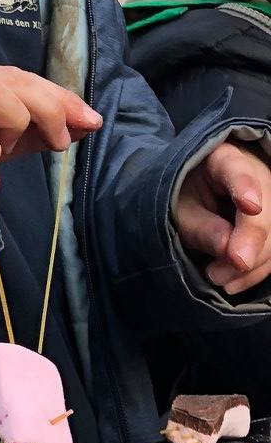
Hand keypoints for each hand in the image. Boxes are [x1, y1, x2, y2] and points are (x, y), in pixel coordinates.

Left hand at [175, 142, 270, 293]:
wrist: (193, 192)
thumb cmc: (183, 196)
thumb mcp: (180, 210)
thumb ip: (202, 228)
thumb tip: (230, 253)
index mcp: (224, 158)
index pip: (238, 171)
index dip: (245, 188)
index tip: (250, 206)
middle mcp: (257, 174)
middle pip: (265, 211)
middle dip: (248, 245)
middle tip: (217, 274)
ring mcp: (270, 200)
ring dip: (252, 265)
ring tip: (218, 279)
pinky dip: (255, 271)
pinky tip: (233, 283)